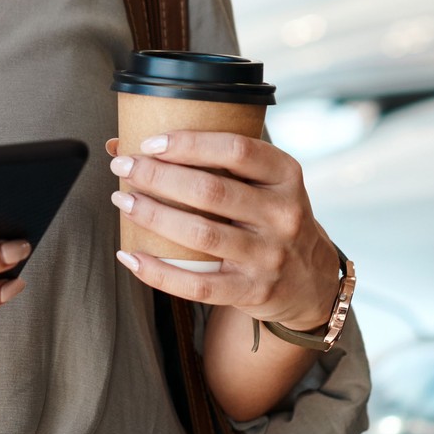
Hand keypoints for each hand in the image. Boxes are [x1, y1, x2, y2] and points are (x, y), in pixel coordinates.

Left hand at [108, 132, 338, 329]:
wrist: (310, 279)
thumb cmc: (270, 217)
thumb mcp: (263, 183)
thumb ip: (211, 161)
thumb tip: (122, 143)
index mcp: (285, 175)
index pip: (236, 150)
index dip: (189, 143)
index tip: (150, 143)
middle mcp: (282, 214)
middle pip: (211, 190)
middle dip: (158, 176)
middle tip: (124, 168)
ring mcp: (269, 255)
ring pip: (201, 234)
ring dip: (153, 216)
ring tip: (123, 201)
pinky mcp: (252, 291)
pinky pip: (198, 285)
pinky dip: (158, 271)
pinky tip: (130, 255)